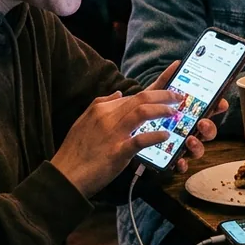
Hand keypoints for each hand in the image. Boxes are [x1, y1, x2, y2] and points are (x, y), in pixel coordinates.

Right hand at [50, 88, 178, 197]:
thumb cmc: (75, 150)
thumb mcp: (84, 121)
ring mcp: (113, 134)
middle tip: (180, 97)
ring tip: (174, 112)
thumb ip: (101, 104)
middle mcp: (108, 117)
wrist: (64, 175)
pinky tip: (165, 135)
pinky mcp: (117, 153)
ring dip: (162, 109)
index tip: (175, 70)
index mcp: (102, 108)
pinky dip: (154, 136)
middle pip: (141, 98)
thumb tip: (118, 94)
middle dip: (165, 94)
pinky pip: (139, 140)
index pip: (135, 93)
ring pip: (142, 112)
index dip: (158, 82)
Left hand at [146, 62, 227, 174]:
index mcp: (189, 114)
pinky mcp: (171, 159)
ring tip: (190, 140)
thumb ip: (166, 82)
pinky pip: (181, 164)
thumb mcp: (154, 97)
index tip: (221, 103)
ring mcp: (182, 145)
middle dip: (209, 127)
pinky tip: (178, 161)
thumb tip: (176, 63)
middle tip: (202, 122)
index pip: (209, 110)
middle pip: (208, 130)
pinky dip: (182, 164)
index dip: (218, 106)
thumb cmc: (146, 115)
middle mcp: (190, 130)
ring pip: (198, 148)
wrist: (123, 136)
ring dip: (198, 145)